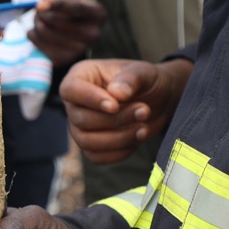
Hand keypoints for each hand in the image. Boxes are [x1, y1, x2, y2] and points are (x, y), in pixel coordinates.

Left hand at [28, 0, 105, 66]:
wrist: (70, 31)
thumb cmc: (70, 6)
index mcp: (99, 14)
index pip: (76, 8)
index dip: (56, 4)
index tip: (39, 4)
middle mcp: (93, 34)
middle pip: (56, 20)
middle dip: (41, 12)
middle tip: (39, 9)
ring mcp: (79, 50)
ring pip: (45, 31)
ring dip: (36, 22)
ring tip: (40, 20)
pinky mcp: (63, 60)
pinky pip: (38, 44)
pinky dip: (32, 35)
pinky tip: (38, 32)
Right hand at [60, 58, 191, 163]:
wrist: (158, 99)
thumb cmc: (145, 81)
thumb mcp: (143, 72)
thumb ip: (131, 79)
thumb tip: (117, 93)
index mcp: (81, 76)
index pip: (70, 90)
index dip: (90, 100)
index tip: (115, 105)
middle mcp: (75, 103)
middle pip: (81, 119)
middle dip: (115, 120)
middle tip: (144, 111)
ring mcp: (80, 126)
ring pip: (86, 141)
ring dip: (118, 138)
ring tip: (143, 128)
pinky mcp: (92, 144)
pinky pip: (96, 156)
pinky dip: (119, 152)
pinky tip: (137, 138)